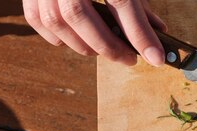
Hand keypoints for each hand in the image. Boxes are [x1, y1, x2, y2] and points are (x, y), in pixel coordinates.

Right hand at [23, 0, 166, 66]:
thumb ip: (139, 4)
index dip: (139, 33)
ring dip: (83, 45)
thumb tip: (158, 33)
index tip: (156, 58)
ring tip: (105, 50)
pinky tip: (79, 41)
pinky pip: (38, 20)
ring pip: (56, 19)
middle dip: (108, 45)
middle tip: (129, 58)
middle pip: (80, 13)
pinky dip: (59, 38)